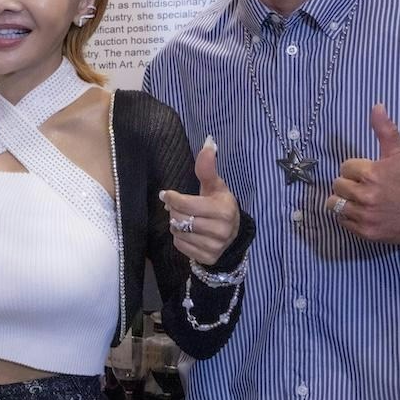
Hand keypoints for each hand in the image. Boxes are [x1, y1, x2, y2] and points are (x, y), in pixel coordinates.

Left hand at [159, 138, 238, 265]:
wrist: (233, 235)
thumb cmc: (219, 205)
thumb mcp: (215, 186)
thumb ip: (207, 167)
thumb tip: (208, 141)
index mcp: (223, 210)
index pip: (186, 204)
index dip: (172, 198)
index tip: (166, 194)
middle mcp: (221, 230)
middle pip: (180, 219)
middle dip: (175, 211)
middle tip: (177, 207)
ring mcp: (215, 246)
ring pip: (179, 233)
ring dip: (176, 225)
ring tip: (185, 219)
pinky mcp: (208, 258)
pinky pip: (180, 246)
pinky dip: (179, 238)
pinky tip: (189, 233)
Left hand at [331, 104, 399, 245]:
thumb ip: (385, 130)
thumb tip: (376, 106)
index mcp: (372, 174)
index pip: (345, 167)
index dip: (356, 168)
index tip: (370, 172)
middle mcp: (366, 196)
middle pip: (337, 185)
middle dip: (349, 183)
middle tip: (366, 185)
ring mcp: (365, 216)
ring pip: (334, 204)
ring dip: (344, 200)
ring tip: (360, 198)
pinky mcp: (367, 232)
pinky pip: (342, 222)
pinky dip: (348, 216)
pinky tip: (363, 211)